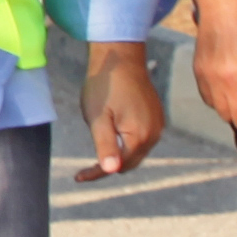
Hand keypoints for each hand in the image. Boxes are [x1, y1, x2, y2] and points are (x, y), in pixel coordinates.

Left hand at [76, 40, 164, 182]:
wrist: (120, 59)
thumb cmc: (105, 86)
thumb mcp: (98, 117)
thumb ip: (105, 145)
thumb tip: (111, 170)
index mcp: (140, 136)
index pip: (119, 166)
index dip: (98, 173)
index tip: (78, 177)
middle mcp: (154, 134)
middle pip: (130, 162)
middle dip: (108, 166)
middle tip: (84, 168)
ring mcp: (158, 125)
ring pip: (136, 151)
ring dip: (118, 154)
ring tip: (98, 150)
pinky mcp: (156, 116)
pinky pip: (141, 138)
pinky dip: (126, 143)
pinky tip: (111, 135)